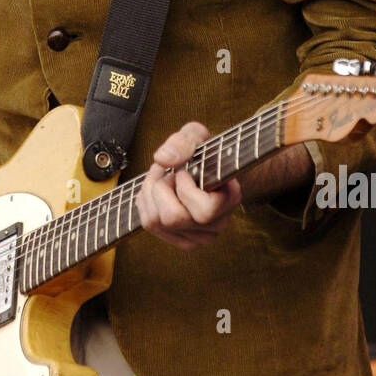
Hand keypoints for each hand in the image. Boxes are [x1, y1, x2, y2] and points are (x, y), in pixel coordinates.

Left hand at [135, 121, 242, 249]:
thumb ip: (184, 141)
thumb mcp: (197, 134)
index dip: (184, 187)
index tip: (184, 171)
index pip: (204, 211)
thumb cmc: (204, 151)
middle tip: (168, 173)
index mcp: (229, 199)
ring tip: (162, 177)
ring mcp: (200, 237)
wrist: (208, 168)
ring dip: (150, 192)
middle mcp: (217, 224)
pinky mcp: (181, 240)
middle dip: (161, 188)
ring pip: (156, 222)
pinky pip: (149, 224)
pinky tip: (157, 191)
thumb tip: (162, 159)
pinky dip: (145, 202)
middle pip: (173, 218)